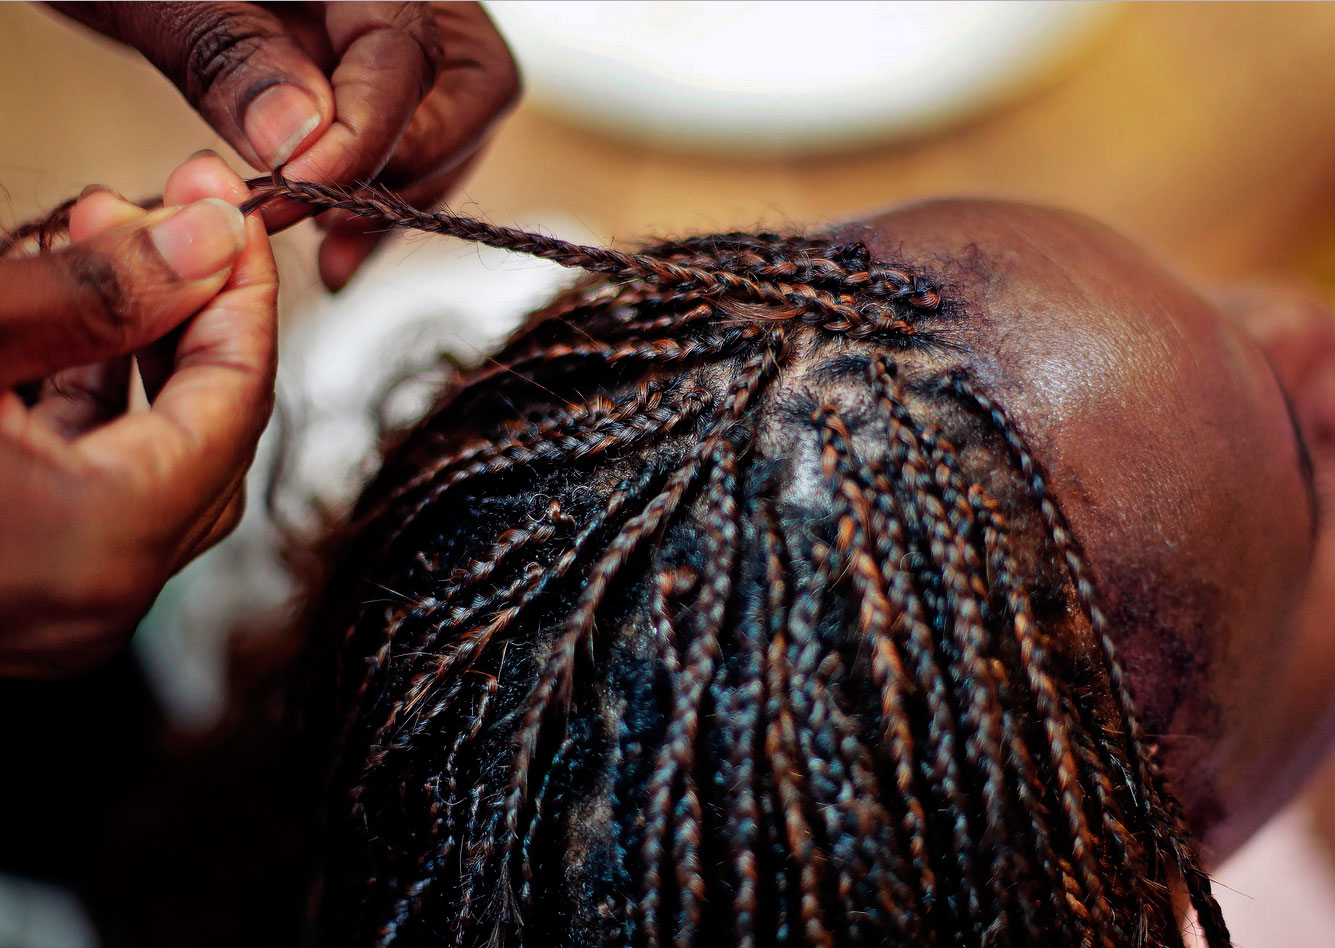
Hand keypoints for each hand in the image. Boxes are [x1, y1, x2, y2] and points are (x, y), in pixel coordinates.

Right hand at [0, 154, 276, 676]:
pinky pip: (90, 490)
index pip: (236, 403)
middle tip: (174, 218)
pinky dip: (93, 407)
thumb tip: (211, 237)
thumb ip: (95, 293)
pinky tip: (67, 327)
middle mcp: (95, 601)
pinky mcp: (16, 595)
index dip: (244, 296)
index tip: (234, 214)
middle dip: (193, 317)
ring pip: (150, 461)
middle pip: (207, 435)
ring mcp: (54, 611)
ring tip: (108, 244)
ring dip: (139, 353)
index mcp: (101, 547)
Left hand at [50, 1, 520, 289]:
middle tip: (319, 214)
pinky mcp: (361, 69)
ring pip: (450, 123)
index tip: (298, 183)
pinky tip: (334, 249)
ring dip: (394, 195)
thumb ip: (227, 55)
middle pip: (467, 90)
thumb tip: (302, 140)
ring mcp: (384, 30)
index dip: (366, 132)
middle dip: (404, 168)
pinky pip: (414, 138)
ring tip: (321, 241)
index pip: (407, 51)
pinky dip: (378, 198)